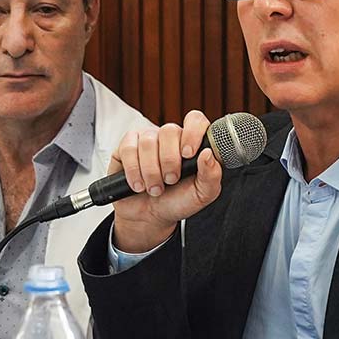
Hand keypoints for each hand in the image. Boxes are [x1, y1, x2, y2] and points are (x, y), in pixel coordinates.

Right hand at [108, 110, 222, 254]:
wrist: (148, 218)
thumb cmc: (176, 202)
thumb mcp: (201, 195)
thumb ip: (212, 176)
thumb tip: (208, 154)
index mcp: (191, 144)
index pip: (195, 120)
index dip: (192, 133)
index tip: (188, 154)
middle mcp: (169, 138)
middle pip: (169, 130)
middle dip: (169, 161)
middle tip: (170, 181)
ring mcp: (147, 139)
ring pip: (148, 142)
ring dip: (151, 172)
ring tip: (155, 188)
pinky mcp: (126, 146)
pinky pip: (128, 148)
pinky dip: (134, 171)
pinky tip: (139, 185)